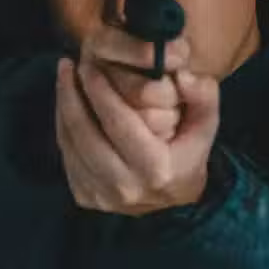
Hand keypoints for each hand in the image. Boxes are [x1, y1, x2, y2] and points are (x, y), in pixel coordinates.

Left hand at [54, 28, 220, 215]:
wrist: (173, 204)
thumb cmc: (188, 156)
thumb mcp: (205, 125)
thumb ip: (203, 95)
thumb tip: (183, 75)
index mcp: (155, 170)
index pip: (119, 124)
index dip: (100, 91)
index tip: (89, 65)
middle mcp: (125, 187)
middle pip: (86, 134)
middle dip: (72, 95)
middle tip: (67, 65)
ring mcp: (101, 196)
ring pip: (70, 144)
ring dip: (63, 107)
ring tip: (64, 77)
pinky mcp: (85, 197)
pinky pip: (66, 156)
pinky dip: (63, 126)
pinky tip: (66, 103)